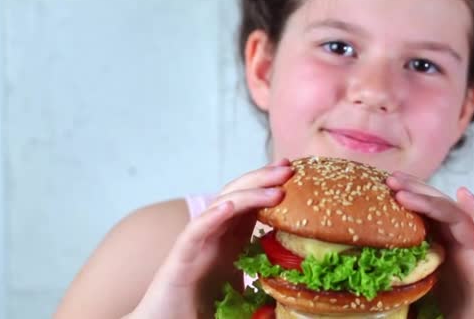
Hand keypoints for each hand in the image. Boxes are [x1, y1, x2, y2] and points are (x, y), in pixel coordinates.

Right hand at [127, 159, 293, 318]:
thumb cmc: (199, 311)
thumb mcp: (242, 294)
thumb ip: (264, 287)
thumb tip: (294, 296)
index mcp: (228, 241)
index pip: (251, 205)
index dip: (270, 186)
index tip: (293, 174)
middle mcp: (212, 236)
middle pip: (238, 197)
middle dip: (263, 179)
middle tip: (288, 168)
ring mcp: (195, 244)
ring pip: (220, 207)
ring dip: (248, 194)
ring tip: (275, 188)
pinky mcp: (179, 259)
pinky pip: (195, 232)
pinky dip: (212, 216)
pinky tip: (230, 207)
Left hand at [386, 172, 473, 318]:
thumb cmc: (461, 315)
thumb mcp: (424, 291)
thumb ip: (406, 276)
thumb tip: (367, 277)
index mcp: (445, 249)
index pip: (425, 214)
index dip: (406, 197)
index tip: (381, 186)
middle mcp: (463, 244)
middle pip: (438, 208)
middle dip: (415, 190)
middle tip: (389, 179)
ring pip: (456, 215)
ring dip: (431, 200)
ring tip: (404, 191)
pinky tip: (464, 195)